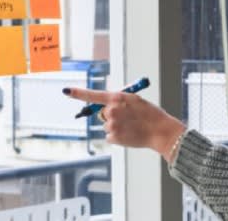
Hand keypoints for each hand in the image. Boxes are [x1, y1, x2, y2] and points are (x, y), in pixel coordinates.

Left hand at [64, 87, 186, 161]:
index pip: (94, 95)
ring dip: (117, 127)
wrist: (162, 132)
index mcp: (118, 98)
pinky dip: (119, 137)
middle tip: (130, 119)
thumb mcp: (137, 102)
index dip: (78, 93)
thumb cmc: (152, 116)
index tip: (66, 91)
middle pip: (104, 113)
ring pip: (107, 126)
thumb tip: (108, 109)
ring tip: (133, 127)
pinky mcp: (113, 137)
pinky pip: (111, 136)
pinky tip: (130, 135)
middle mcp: (112, 110)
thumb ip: (121, 102)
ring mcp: (112, 124)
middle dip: (113, 116)